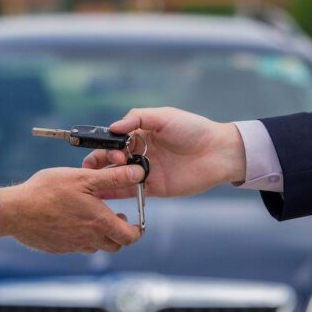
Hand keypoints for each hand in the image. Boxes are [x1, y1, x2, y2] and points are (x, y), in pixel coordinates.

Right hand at [0, 165, 144, 253]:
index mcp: (99, 222)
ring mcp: (72, 246)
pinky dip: (82, 237)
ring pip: (97, 247)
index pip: (129, 237)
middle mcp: (88, 239)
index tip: (134, 221)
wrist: (15, 211)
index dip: (136, 230)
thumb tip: (138, 173)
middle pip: (116, 245)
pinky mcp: (58, 248)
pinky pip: (77, 246)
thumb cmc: (48, 191)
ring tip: (94, 217)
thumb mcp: (84, 178)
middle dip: (120, 232)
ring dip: (101, 235)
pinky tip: (72, 221)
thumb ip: (113, 177)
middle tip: (115, 216)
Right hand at [83, 107, 245, 198]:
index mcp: (141, 134)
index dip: (104, 146)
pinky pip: (132, 191)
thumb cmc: (193, 129)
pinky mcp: (154, 188)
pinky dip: (117, 194)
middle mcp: (140, 153)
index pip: (114, 140)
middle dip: (101, 163)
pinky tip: (103, 196)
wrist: (218, 152)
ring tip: (93, 184)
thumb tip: (113, 127)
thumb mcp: (164, 116)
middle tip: (97, 167)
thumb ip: (137, 118)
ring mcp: (147, 171)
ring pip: (119, 176)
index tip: (100, 150)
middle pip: (112, 160)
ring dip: (105, 179)